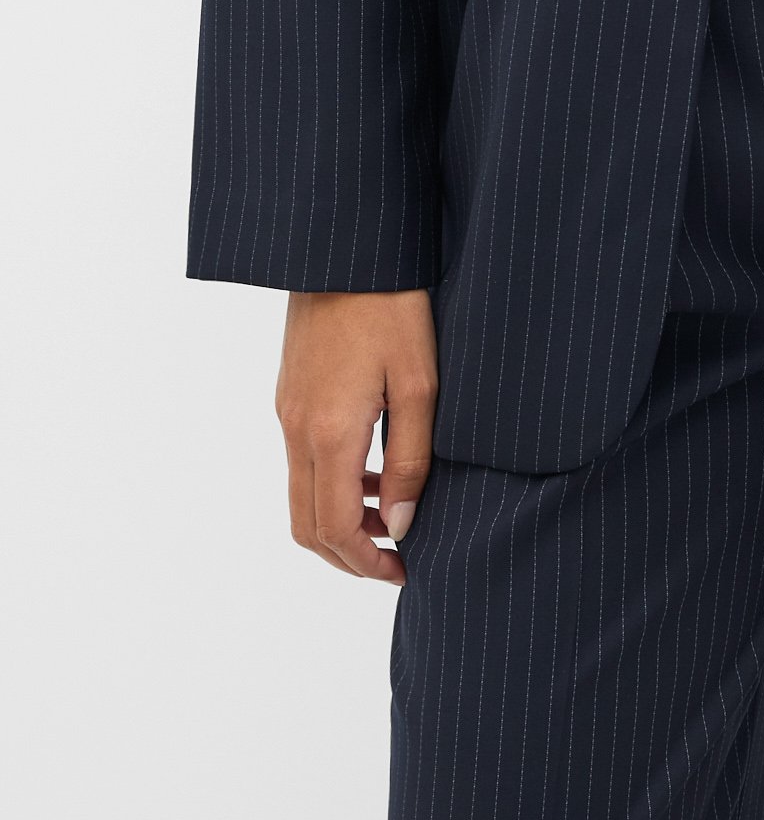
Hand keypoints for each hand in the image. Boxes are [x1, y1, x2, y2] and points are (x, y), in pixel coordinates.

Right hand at [275, 289, 437, 584]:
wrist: (346, 248)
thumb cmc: (393, 306)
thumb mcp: (420, 384)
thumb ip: (412, 461)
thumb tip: (403, 526)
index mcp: (329, 432)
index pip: (333, 528)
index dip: (366, 562)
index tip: (403, 571)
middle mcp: (296, 429)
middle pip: (307, 525)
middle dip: (349, 555)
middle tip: (397, 560)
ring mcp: (287, 411)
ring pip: (301, 496)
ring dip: (341, 521)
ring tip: (395, 520)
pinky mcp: (290, 394)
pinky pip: (302, 462)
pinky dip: (333, 486)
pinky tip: (376, 473)